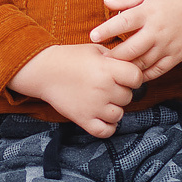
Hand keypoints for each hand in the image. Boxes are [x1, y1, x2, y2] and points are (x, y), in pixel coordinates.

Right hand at [9, 42, 143, 138]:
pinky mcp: (83, 119)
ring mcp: (94, 106)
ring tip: (102, 100)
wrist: (44, 71)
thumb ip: (116, 58)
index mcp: (107, 69)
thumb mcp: (96, 50)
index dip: (134, 77)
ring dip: (114, 109)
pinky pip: (106, 131)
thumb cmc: (71, 58)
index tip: (125, 76)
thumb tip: (134, 65)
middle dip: (121, 92)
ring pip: (119, 115)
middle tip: (107, 86)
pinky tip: (102, 116)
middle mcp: (103, 89)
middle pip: (128, 97)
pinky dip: (107, 126)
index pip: (137, 78)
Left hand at [90, 0, 181, 82]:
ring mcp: (168, 45)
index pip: (123, 23)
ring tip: (114, 69)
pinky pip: (157, 71)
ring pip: (142, 63)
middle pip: (130, 50)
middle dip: (114, 56)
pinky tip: (133, 74)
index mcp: (149, 12)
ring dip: (126, 67)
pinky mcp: (177, 56)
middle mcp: (157, 30)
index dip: (106, 30)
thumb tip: (105, 2)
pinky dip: (143, 75)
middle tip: (101, 60)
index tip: (92, 37)